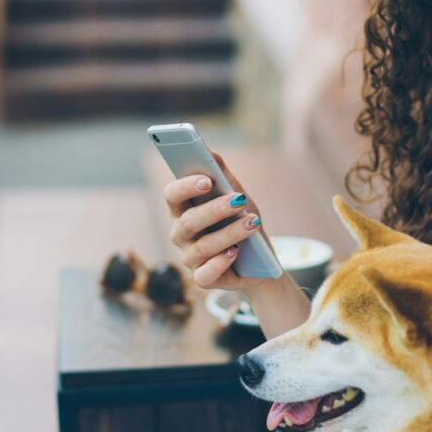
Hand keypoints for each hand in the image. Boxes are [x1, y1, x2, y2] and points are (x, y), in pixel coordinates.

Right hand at [163, 151, 268, 291]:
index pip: (172, 195)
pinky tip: (236, 253)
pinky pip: (205, 274)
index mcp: (183, 210)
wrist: (259, 262)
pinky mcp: (203, 279)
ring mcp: (190, 258)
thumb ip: (223, 176)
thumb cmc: (241, 222)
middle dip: (215, 210)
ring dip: (230, 233)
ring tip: (253, 222)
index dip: (185, 187)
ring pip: (204, 246)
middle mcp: (181, 235)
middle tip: (239, 200)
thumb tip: (211, 152)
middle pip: (188, 221)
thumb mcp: (237, 196)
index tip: (206, 180)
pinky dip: (220, 263)